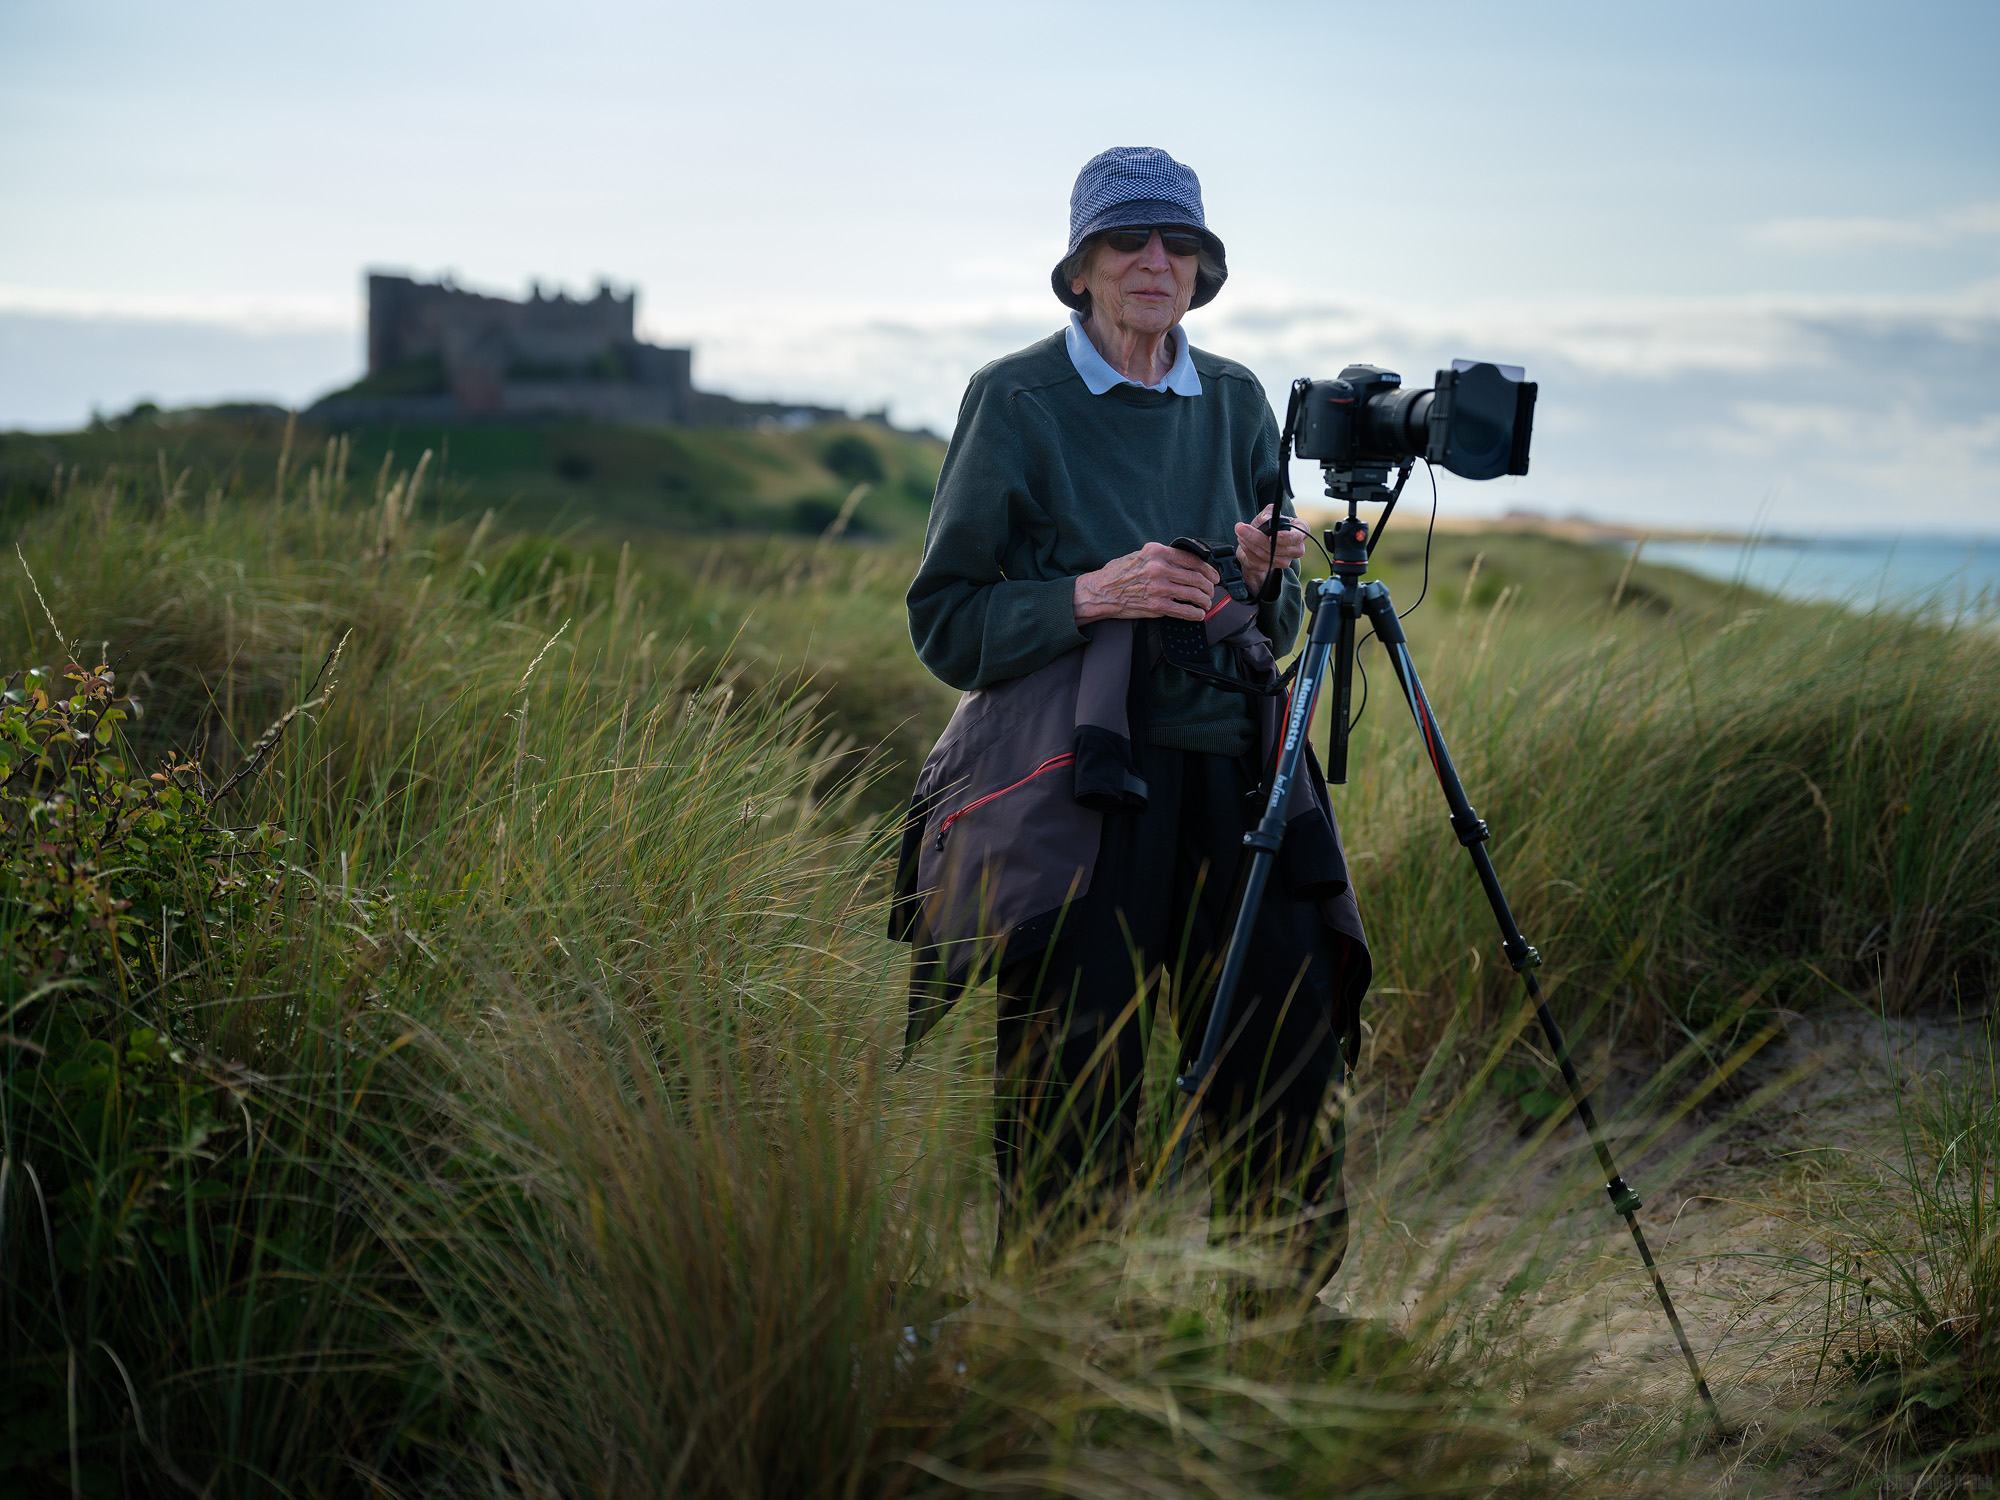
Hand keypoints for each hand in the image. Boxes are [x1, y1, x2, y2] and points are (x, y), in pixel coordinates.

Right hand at [1073, 542, 1220, 624]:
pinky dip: (1195, 614)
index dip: (1207, 568)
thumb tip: (1183, 562)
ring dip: (1204, 600)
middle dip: (1209, 586)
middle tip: (1211, 591)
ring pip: (1193, 593)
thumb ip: (1160, 557)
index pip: (1191, 558)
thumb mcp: (1139, 555)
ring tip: (1206, 603)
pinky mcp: (1156, 605)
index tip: (1213, 575)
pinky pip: (1183, 610)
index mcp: (1156, 552)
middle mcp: (1159, 568)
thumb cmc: (1117, 574)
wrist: (1100, 592)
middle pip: (1196, 576)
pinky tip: (1198, 615)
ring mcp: (1158, 587)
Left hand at [1234, 505, 1306, 596]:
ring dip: (1249, 542)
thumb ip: (1268, 512)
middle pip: (1279, 547)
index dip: (1286, 537)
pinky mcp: (1272, 567)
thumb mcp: (1268, 515)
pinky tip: (1243, 541)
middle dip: (1258, 537)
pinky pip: (1258, 560)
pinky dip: (1247, 549)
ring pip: (1266, 554)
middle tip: (1242, 528)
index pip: (1298, 536)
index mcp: (1301, 531)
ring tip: (1240, 531)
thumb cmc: (1267, 526)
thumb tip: (1266, 519)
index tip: (1273, 535)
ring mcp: (1285, 560)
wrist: (1257, 542)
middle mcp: (1297, 548)